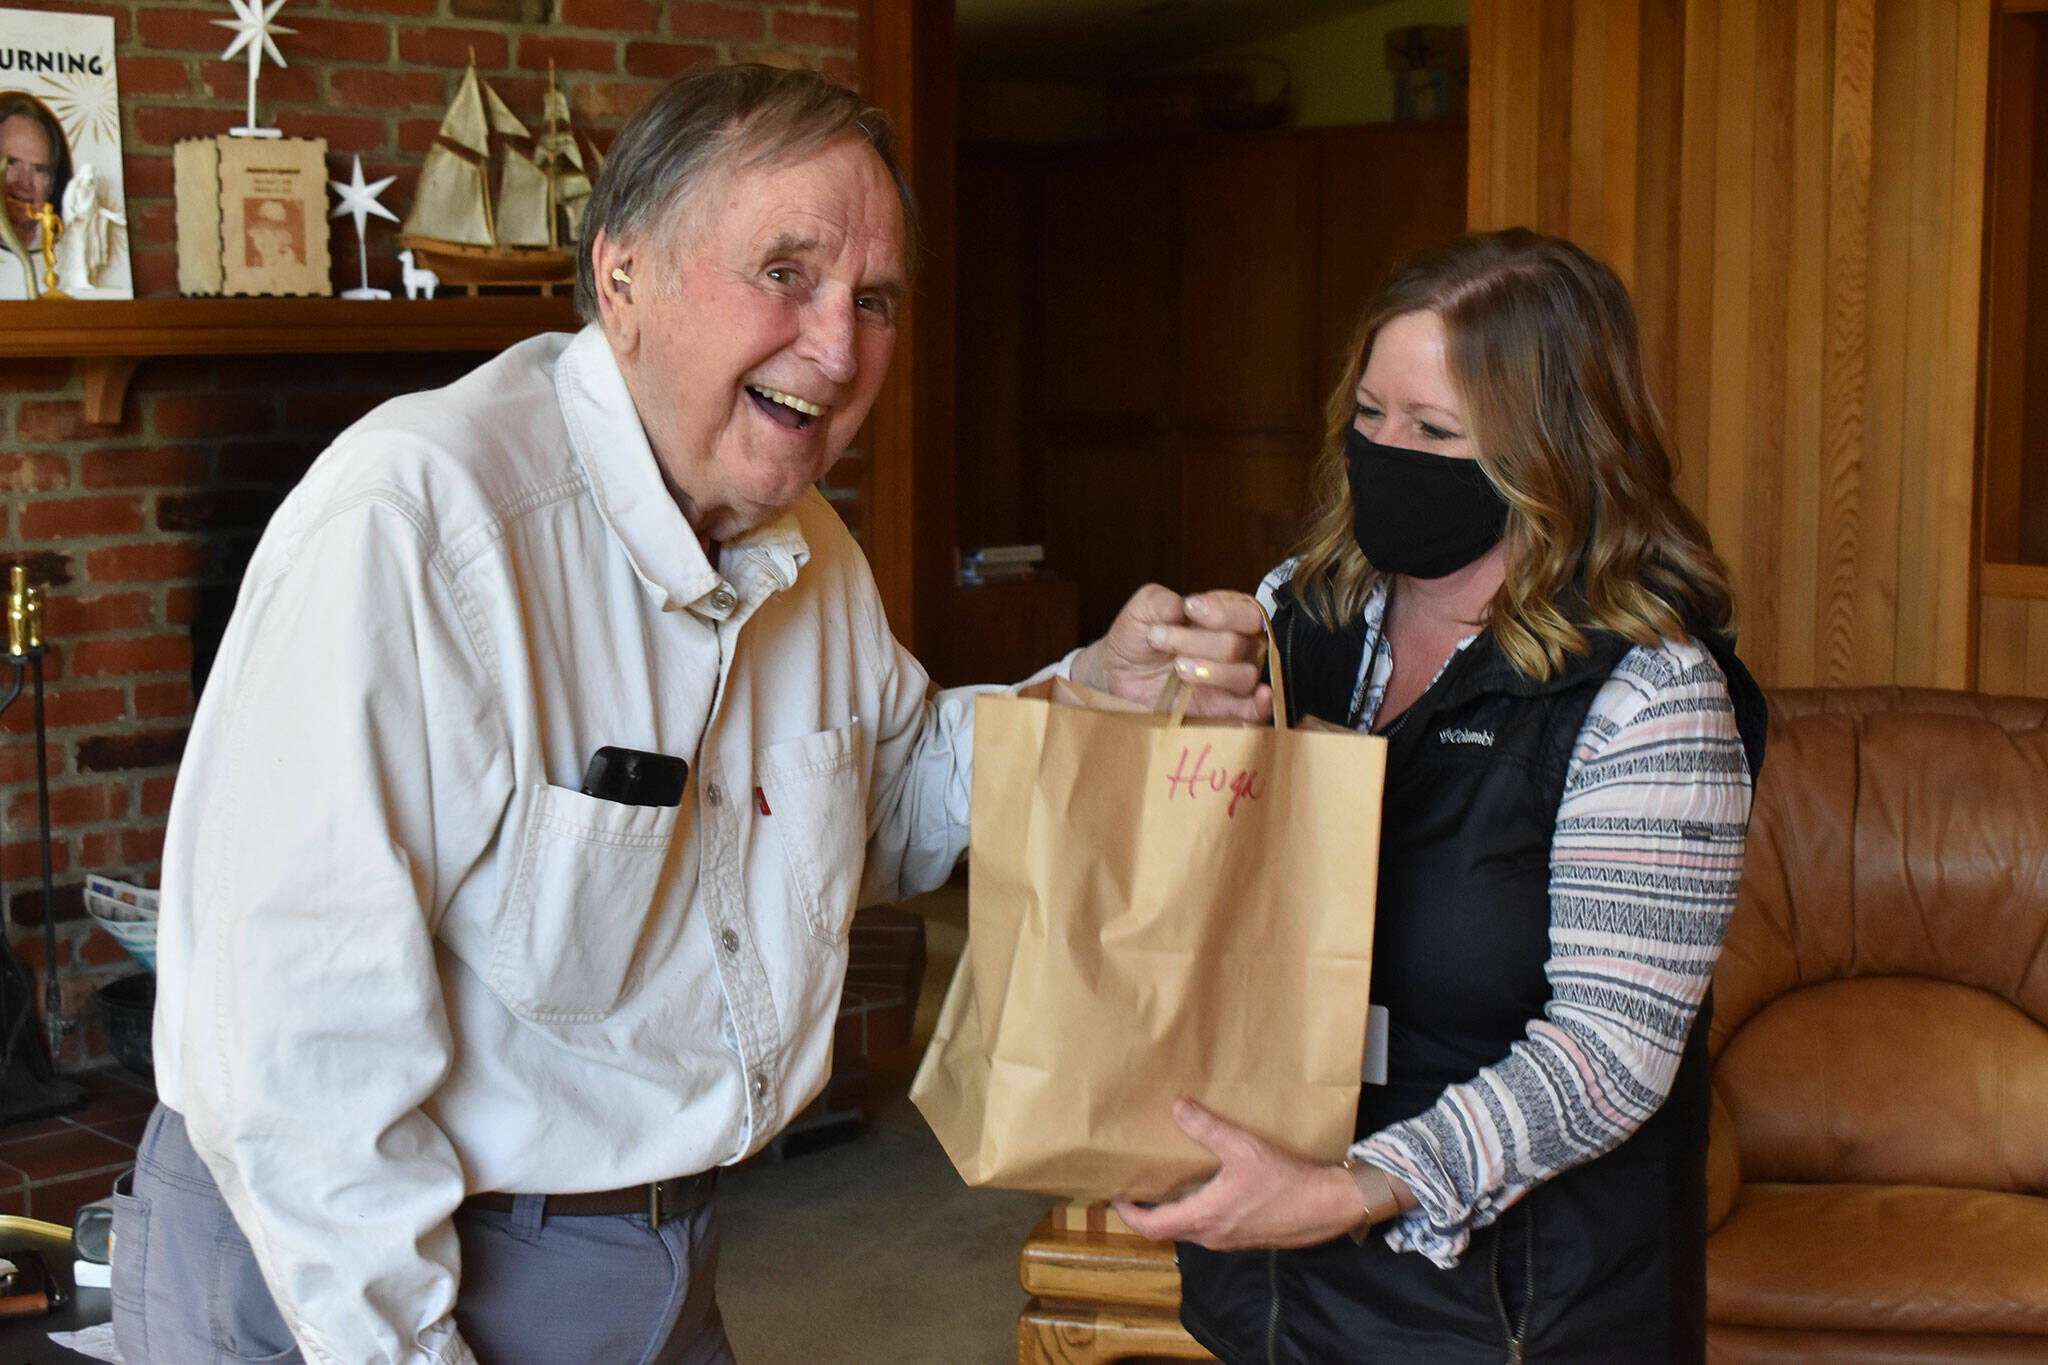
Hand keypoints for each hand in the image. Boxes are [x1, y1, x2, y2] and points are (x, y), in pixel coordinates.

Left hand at [1072, 586, 1272, 721]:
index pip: (1247, 612)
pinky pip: (1255, 710)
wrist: (1120, 673)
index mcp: (1226, 616)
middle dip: (1197, 642)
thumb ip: (1159, 600)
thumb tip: (1181, 606)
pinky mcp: (1224, 707)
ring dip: (1210, 672)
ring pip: (1245, 675)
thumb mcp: (1141, 609)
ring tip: (1178, 668)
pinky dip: (1261, 705)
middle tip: (1162, 640)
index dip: (1222, 613)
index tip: (1190, 610)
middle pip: (1239, 645)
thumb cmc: (1139, 637)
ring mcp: (1233, 678)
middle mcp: (1238, 645)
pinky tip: (1260, 697)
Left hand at [1112, 1100, 1364, 1250]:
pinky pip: (1209, 1227)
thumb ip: (1208, 1128)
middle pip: (1166, 1230)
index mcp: (1205, 1217)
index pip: (1152, 1227)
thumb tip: (1177, 1107)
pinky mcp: (1245, 1236)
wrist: (1326, 1207)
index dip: (1130, 1214)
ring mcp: (1229, 1239)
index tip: (1116, 1197)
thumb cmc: (1285, 1182)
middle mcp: (1212, 1235)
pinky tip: (1204, 1188)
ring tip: (1165, 1185)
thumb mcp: (1244, 1148)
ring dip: (1172, 1212)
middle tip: (1136, 1188)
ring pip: (1188, 1230)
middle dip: (1147, 1212)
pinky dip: (1195, 1212)